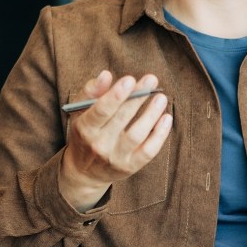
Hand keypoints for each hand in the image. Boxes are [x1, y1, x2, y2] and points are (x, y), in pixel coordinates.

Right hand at [60, 71, 171, 211]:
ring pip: (137, 135)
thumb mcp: (80, 112)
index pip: (101, 111)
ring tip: (161, 98)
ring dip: (151, 115)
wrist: (84, 171)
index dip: (116, 96)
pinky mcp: (130, 167)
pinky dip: (160, 134)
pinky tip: (166, 118)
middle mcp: (99, 144)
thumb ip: (91, 91)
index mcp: (84, 128)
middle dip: (137, 98)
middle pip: (121, 119)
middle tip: (151, 79)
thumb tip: (106, 75)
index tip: (130, 79)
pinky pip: (148, 151)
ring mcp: (115, 157)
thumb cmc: (84, 133)